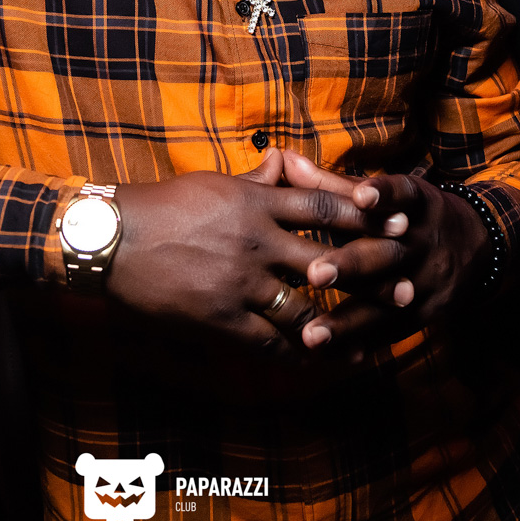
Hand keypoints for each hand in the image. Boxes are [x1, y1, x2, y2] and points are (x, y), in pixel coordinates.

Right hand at [107, 149, 388, 358]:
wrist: (115, 240)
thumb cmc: (164, 205)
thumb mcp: (215, 182)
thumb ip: (257, 179)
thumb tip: (284, 161)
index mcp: (256, 203)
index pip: (326, 207)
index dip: (367, 216)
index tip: (398, 224)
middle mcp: (256, 242)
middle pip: (329, 259)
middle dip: (370, 273)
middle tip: (404, 285)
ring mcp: (240, 283)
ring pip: (306, 308)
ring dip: (342, 323)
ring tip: (372, 333)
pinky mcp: (221, 318)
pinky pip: (269, 341)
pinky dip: (299, 352)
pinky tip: (321, 359)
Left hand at [281, 158, 490, 357]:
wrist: (478, 246)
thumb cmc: (409, 213)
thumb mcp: (384, 193)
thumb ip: (333, 184)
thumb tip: (284, 159)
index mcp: (415, 204)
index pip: (402, 195)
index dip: (384, 195)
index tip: (362, 195)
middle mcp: (423, 243)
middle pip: (387, 254)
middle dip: (351, 265)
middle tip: (314, 273)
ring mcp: (427, 283)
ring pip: (386, 304)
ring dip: (347, 321)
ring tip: (311, 334)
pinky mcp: (426, 315)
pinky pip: (390, 333)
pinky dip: (360, 344)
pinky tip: (328, 357)